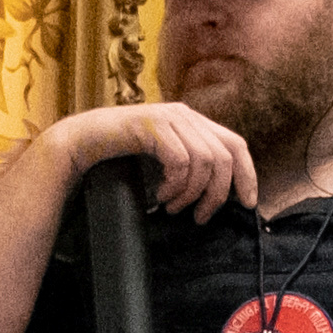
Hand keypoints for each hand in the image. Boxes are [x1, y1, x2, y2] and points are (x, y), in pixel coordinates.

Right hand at [52, 97, 259, 220]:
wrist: (84, 143)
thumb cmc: (124, 159)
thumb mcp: (166, 165)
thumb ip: (192, 171)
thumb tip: (220, 199)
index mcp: (194, 122)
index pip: (236, 144)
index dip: (247, 174)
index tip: (248, 203)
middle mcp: (185, 115)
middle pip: (224, 156)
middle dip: (216, 193)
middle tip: (199, 216)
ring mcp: (169, 117)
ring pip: (204, 161)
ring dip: (190, 193)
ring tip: (172, 207)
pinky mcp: (151, 125)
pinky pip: (180, 160)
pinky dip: (173, 184)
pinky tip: (159, 195)